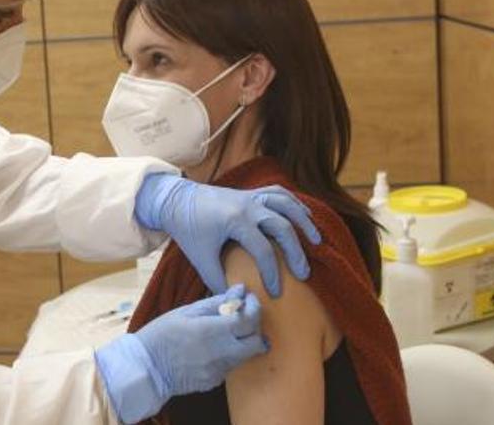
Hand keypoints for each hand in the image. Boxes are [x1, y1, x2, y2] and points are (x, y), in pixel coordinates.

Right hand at [95, 285, 266, 422]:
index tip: (249, 300)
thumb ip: (216, 302)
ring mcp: (218, 370)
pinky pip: (231, 366)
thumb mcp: (186, 312)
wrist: (145, 369)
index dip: (255, 307)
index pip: (249, 320)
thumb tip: (240, 291)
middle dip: (255, 327)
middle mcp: (220, 353)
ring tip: (226, 331)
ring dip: (243, 341)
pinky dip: (229, 354)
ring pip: (246, 355)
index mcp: (211, 331)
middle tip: (244, 317)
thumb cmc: (161, 334)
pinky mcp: (214, 382)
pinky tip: (212, 348)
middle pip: (257, 342)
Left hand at [135, 174, 322, 296]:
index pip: (263, 250)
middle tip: (303, 274)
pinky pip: (279, 193)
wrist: (177, 200)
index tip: (276, 292)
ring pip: (286, 204)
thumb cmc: (188, 231)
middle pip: (282, 227)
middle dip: (295, 252)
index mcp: (235, 221)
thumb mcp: (200, 258)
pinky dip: (295, 203)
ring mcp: (251, 196)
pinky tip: (306, 216)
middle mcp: (247, 206)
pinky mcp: (251, 193)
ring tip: (316, 241)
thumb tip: (235, 300)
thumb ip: (217, 280)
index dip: (272, 274)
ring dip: (304, 222)